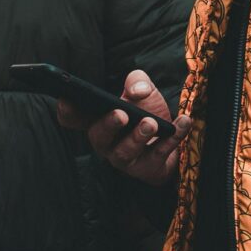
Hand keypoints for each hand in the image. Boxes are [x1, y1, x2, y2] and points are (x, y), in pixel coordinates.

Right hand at [59, 70, 188, 186]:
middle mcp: (106, 142)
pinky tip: (183, 122)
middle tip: (121, 114)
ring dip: (138, 136)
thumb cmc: (146, 112)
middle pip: (99, 137)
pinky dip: (172, 138)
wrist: (170, 138)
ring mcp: (125, 158)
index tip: (67, 100)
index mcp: (97, 120)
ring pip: (125, 152)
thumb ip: (137, 81)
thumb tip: (138, 91)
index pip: (73, 118)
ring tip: (151, 123)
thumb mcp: (142, 91)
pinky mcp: (147, 168)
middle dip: (109, 125)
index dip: (67, 111)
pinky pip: (159, 154)